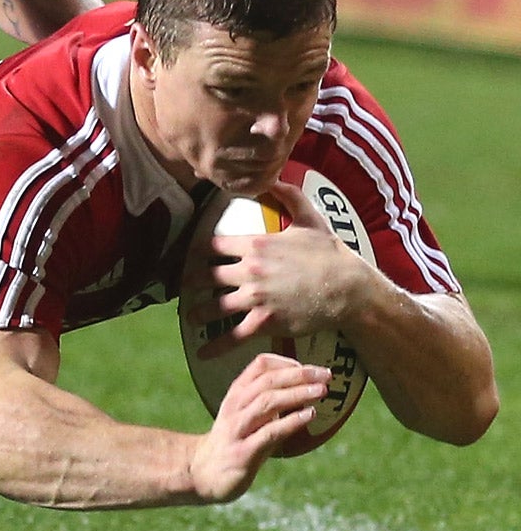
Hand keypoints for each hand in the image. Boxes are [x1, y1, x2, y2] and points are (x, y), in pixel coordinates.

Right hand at [187, 352, 331, 501]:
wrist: (202, 472)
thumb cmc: (234, 442)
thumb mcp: (249, 416)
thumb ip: (272, 403)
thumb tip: (307, 390)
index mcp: (237, 394)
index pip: (260, 365)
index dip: (287, 363)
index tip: (311, 369)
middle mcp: (235, 406)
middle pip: (267, 381)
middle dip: (299, 375)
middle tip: (326, 374)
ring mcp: (238, 428)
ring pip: (267, 402)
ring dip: (298, 394)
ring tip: (322, 391)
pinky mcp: (243, 451)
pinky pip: (269, 432)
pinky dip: (291, 422)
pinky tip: (310, 416)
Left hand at [197, 179, 373, 357]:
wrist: (350, 288)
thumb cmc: (330, 253)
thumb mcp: (309, 218)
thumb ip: (289, 196)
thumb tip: (275, 176)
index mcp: (255, 245)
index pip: (212, 246)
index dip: (198, 251)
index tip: (188, 257)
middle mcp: (249, 271)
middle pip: (206, 276)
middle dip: (191, 282)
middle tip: (181, 288)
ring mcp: (256, 298)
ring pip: (215, 306)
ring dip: (198, 313)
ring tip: (190, 317)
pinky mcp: (265, 321)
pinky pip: (233, 335)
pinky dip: (216, 346)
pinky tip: (202, 353)